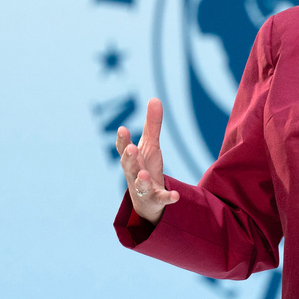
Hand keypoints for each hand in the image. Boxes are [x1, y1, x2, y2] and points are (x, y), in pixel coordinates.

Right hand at [115, 97, 179, 223]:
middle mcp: (134, 173)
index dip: (122, 140)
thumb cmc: (145, 167)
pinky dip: (167, 197)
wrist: (146, 200)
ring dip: (142, 179)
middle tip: (131, 148)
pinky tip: (176, 195)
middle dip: (129, 158)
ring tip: (144, 174)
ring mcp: (143, 187)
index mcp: (131, 159)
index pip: (123, 148)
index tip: (122, 129)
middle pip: (129, 166)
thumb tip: (155, 98)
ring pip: (140, 183)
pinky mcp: (155, 199)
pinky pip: (161, 198)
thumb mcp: (150, 145)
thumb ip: (152, 124)